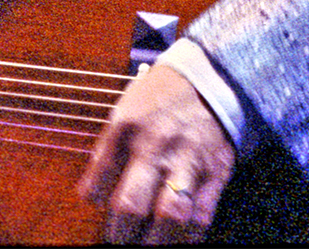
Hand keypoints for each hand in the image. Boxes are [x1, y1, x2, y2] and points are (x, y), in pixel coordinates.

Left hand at [77, 63, 236, 244]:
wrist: (210, 76)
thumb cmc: (160, 95)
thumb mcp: (124, 108)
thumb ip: (109, 149)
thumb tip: (93, 191)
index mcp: (125, 129)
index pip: (97, 180)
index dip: (93, 198)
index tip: (97, 204)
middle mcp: (154, 146)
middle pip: (131, 205)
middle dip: (120, 233)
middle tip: (118, 239)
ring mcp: (187, 161)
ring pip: (170, 215)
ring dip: (155, 240)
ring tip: (147, 244)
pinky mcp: (215, 171)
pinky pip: (202, 214)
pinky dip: (189, 234)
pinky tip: (179, 238)